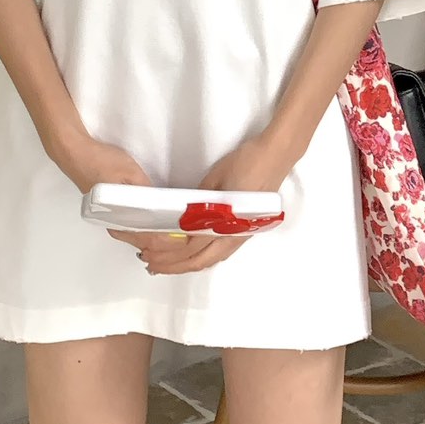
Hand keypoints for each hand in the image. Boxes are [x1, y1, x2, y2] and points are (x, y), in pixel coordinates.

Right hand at [55, 134, 195, 269]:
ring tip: (180, 229)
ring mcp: (113, 223)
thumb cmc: (102, 163)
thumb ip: (149, 193)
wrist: (77, 154)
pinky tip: (161, 223)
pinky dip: (151, 231)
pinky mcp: (113, 216)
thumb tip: (167, 208)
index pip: (152, 241)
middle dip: (170, 244)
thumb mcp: (132, 174)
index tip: (189, 235)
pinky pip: (136, 230)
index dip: (173, 241)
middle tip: (189, 233)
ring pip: (142, 240)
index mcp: (119, 221)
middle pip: (148, 245)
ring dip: (161, 238)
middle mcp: (116, 228)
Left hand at [132, 133, 294, 279]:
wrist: (274, 157)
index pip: (190, 247)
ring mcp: (241, 236)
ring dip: (187, 264)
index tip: (150, 254)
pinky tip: (193, 256)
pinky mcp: (245, 231)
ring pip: (210, 260)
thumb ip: (198, 203)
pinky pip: (220, 254)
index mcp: (224, 223)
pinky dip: (202, 259)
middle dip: (173, 266)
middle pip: (199, 261)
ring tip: (167, 264)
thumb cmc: (245, 164)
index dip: (168, 254)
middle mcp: (233, 236)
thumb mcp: (213, 180)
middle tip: (152, 264)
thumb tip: (182, 216)